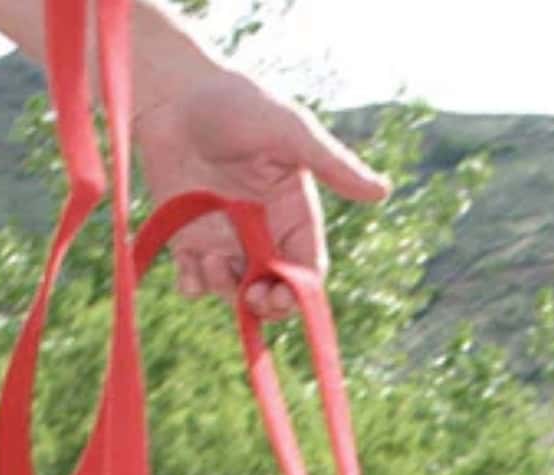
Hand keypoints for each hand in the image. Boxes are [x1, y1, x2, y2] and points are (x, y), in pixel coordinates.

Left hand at [131, 64, 390, 320]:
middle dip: (265, 303)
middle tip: (252, 297)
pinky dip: (194, 286)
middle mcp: (263, 234)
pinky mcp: (188, 238)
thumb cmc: (235, 103)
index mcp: (294, 215)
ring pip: (234, 291)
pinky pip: (195, 281)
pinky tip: (188, 270)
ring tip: (209, 259)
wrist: (171, 91)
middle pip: (274, 290)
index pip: (307, 270)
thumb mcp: (289, 131)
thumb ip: (333, 165)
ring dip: (224, 289)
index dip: (299, 292)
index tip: (281, 295)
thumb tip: (383, 191)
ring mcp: (225, 239)